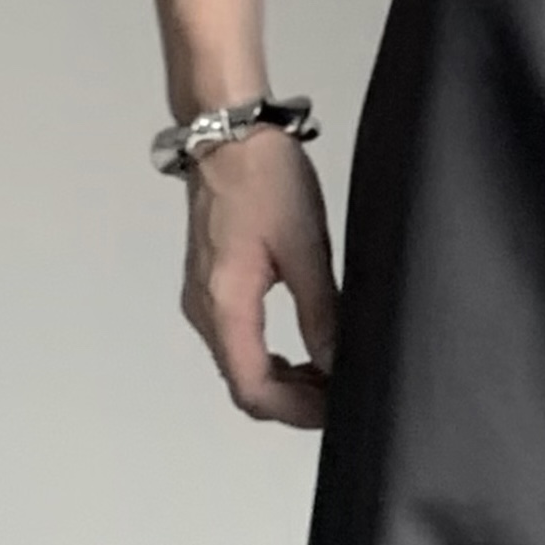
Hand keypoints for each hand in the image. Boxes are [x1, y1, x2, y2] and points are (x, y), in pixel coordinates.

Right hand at [181, 126, 337, 427]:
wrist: (228, 132)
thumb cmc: (266, 181)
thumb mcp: (307, 249)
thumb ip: (321, 313)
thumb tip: (337, 365)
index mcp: (225, 305)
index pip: (254, 389)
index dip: (297, 411)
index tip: (336, 410)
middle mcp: (204, 311)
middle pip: (243, 385)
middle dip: (293, 401)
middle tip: (341, 395)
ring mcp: (203, 299)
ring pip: (240, 366)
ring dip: (284, 381)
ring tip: (331, 374)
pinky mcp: (209, 285)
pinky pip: (237, 341)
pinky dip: (270, 357)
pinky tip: (305, 350)